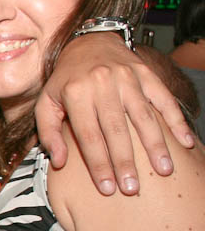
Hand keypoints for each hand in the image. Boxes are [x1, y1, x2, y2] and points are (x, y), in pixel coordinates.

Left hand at [36, 34, 193, 195]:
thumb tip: (59, 161)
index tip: (107, 188)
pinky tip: (185, 142)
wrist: (87, 43)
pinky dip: (176, 121)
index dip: (98, 164)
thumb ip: (49, 133)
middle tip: (133, 188)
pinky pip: (164, 99)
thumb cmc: (65, 81)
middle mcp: (102, 84)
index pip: (89, 136)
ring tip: (163, 170)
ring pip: (143, 116)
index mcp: (75, 94)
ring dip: (155, 145)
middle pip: (116, 130)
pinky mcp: (146, 74)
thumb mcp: (46, 103)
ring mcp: (127, 78)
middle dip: (126, 161)